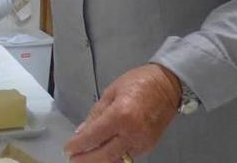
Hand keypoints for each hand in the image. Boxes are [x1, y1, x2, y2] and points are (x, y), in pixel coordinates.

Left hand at [64, 64, 181, 161]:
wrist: (168, 85)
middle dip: (86, 159)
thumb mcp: (111, 92)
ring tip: (85, 159)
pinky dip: (114, 157)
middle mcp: (131, 132)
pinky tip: (104, 154)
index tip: (68, 148)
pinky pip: (128, 156)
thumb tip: (82, 131)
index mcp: (120, 115)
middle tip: (73, 159)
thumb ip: (96, 114)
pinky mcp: (149, 146)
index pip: (94, 136)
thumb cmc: (139, 82)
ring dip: (99, 161)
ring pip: (116, 159)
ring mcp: (142, 141)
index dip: (78, 145)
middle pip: (104, 154)